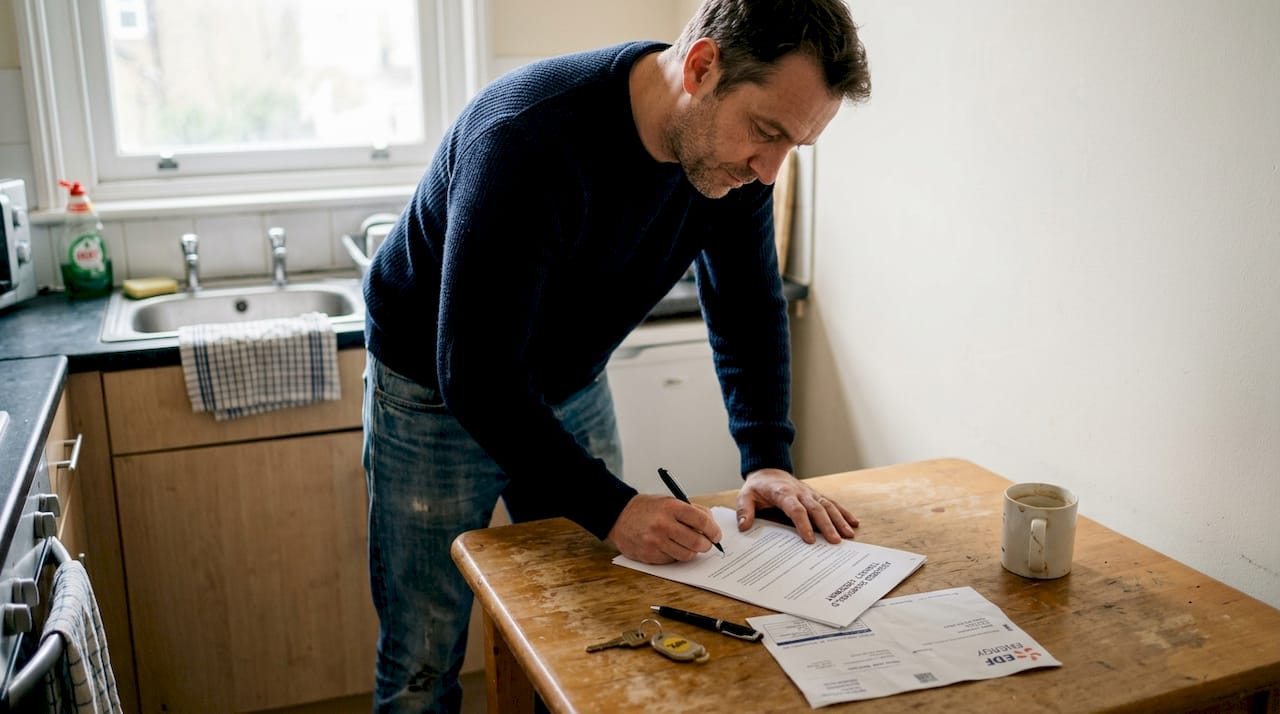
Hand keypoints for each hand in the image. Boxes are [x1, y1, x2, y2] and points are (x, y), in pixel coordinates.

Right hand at [607, 494, 722, 563]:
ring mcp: (655, 541)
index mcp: (671, 507)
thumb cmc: (647, 508)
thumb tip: (711, 526)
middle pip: (697, 542)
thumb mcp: (670, 501)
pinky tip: (669, 546)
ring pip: (687, 555)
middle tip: (705, 543)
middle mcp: (663, 524)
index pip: (702, 521)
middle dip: (706, 545)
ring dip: (691, 551)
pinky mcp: (649, 555)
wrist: (618, 516)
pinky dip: (675, 555)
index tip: (716, 535)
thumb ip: (692, 511)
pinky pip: (672, 560)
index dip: (714, 530)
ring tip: (686, 544)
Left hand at [736, 468, 858, 543]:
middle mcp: (800, 492)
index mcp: (783, 493)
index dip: (803, 524)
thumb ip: (745, 511)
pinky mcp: (816, 495)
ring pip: (828, 506)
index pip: (795, 509)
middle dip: (827, 525)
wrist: (768, 469)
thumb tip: (744, 527)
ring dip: (839, 520)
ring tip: (849, 535)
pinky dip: (843, 512)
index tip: (809, 540)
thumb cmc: (758, 486)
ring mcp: (810, 493)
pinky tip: (853, 523)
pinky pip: (832, 503)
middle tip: (835, 541)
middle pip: (816, 509)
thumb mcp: (746, 496)